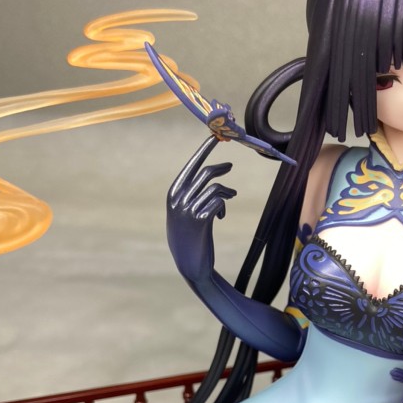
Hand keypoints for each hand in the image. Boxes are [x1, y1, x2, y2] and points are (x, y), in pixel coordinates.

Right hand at [167, 136, 236, 287]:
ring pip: (216, 188)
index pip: (192, 165)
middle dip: (221, 168)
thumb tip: (212, 174)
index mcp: (173, 193)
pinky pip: (219, 202)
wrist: (190, 264)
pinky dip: (223, 206)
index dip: (205, 150)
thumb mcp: (185, 211)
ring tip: (229, 198)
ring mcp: (188, 209)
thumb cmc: (190, 237)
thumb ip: (192, 194)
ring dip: (226, 192)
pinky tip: (220, 217)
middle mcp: (178, 199)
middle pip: (207, 173)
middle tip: (230, 167)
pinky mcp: (201, 220)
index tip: (217, 138)